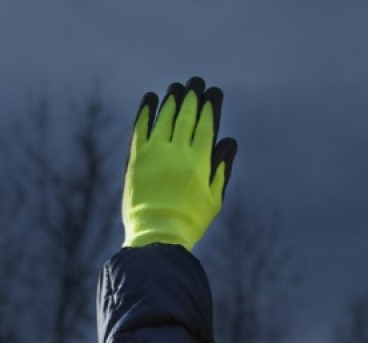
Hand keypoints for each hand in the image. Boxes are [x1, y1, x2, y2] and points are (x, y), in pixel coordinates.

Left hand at [122, 77, 237, 250]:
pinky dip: (146, 111)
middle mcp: (177, 151)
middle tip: (196, 81)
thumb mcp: (214, 199)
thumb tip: (230, 141)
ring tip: (176, 87)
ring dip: (171, 99)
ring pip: (164, 117)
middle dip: (192, 96)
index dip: (210, 106)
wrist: (157, 234)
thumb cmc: (190, 221)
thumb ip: (222, 169)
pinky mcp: (137, 157)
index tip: (213, 93)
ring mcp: (155, 152)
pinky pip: (141, 127)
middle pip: (186, 115)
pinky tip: (151, 99)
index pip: (206, 125)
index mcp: (200, 162)